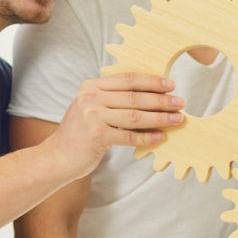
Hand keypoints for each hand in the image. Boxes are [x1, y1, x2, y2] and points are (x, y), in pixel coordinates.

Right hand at [47, 73, 184, 179]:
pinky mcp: (96, 136)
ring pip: (135, 116)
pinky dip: (147, 137)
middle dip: (161, 100)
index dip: (151, 81)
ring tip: (177, 120)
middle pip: (135, 97)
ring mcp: (92, 117)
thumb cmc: (80, 133)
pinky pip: (129, 136)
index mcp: (91, 87)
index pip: (127, 79)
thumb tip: (151, 95)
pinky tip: (160, 137)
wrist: (57, 157)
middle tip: (180, 103)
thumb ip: (113, 99)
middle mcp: (90, 98)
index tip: (171, 84)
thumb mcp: (91, 108)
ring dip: (160, 118)